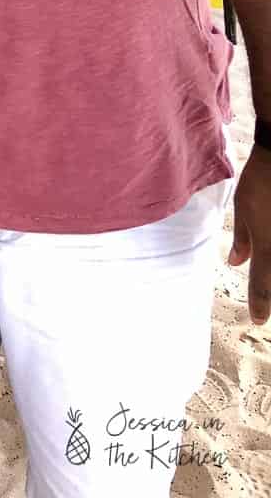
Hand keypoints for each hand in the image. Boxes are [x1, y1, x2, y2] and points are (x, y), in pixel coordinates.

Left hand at [227, 147, 270, 322]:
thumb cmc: (261, 180)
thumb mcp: (244, 208)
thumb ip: (243, 240)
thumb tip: (235, 262)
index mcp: (268, 247)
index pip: (264, 286)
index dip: (260, 306)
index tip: (257, 320)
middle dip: (270, 294)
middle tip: (263, 306)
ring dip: (270, 275)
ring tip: (264, 269)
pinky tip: (267, 242)